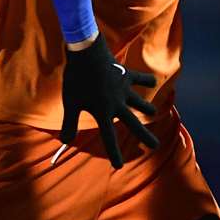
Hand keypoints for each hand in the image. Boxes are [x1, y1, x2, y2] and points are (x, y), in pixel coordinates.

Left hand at [60, 34, 158, 168]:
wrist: (87, 53)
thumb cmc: (76, 79)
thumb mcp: (70, 103)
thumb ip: (69, 123)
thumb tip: (64, 141)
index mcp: (103, 112)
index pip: (109, 137)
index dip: (114, 153)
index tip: (119, 166)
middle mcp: (117, 103)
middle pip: (133, 123)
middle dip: (144, 136)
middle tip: (155, 146)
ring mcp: (124, 89)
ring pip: (139, 101)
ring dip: (146, 107)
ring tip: (152, 112)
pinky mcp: (126, 75)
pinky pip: (139, 78)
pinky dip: (146, 80)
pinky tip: (153, 82)